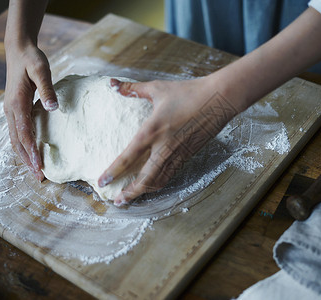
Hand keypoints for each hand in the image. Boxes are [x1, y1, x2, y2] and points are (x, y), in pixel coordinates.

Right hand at [3, 43, 57, 179]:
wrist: (19, 51)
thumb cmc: (32, 60)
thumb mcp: (41, 70)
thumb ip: (47, 89)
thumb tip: (53, 108)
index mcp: (17, 103)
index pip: (24, 132)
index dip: (31, 151)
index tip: (39, 166)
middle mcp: (11, 110)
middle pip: (18, 141)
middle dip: (28, 160)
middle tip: (39, 178)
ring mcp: (11, 111)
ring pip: (16, 139)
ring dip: (25, 156)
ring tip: (35, 172)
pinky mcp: (16, 110)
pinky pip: (18, 132)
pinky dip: (24, 146)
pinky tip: (32, 153)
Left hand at [98, 77, 237, 205]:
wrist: (219, 99)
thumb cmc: (188, 92)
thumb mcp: (158, 88)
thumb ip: (133, 89)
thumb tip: (112, 84)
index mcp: (152, 131)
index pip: (127, 157)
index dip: (113, 172)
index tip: (101, 182)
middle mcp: (163, 147)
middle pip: (144, 179)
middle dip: (130, 193)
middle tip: (118, 201)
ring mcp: (178, 154)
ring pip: (159, 181)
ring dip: (144, 192)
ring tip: (132, 197)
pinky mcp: (188, 155)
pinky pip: (171, 175)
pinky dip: (159, 183)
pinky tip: (153, 185)